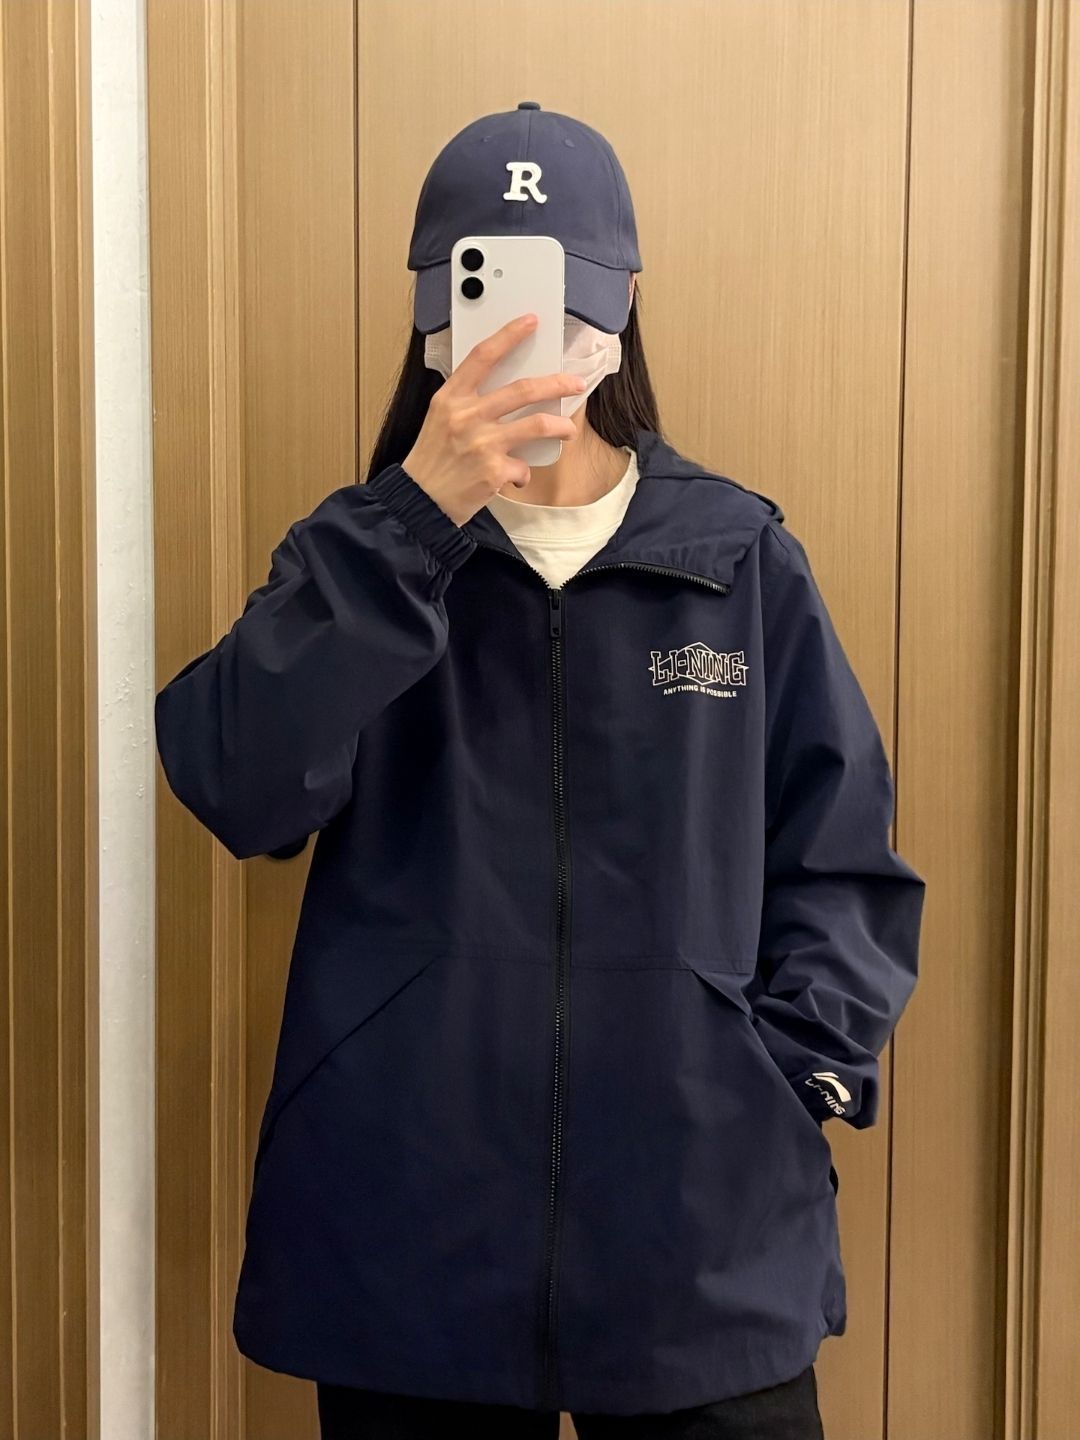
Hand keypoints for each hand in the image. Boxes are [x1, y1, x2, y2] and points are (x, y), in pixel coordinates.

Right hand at [400, 313, 585, 526]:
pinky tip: (514, 477)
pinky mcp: (493, 471)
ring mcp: (482, 443)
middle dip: (556, 384)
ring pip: (536, 425)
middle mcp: (467, 416)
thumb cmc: (431, 460)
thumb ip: (467, 403)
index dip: (509, 335)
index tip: (530, 322)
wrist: (419, 500)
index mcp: (450, 398)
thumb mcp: (440, 419)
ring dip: (560, 426)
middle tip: (574, 384)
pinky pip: (523, 467)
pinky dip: (523, 473)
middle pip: (523, 389)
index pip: (482, 356)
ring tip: (568, 429)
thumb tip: (507, 393)